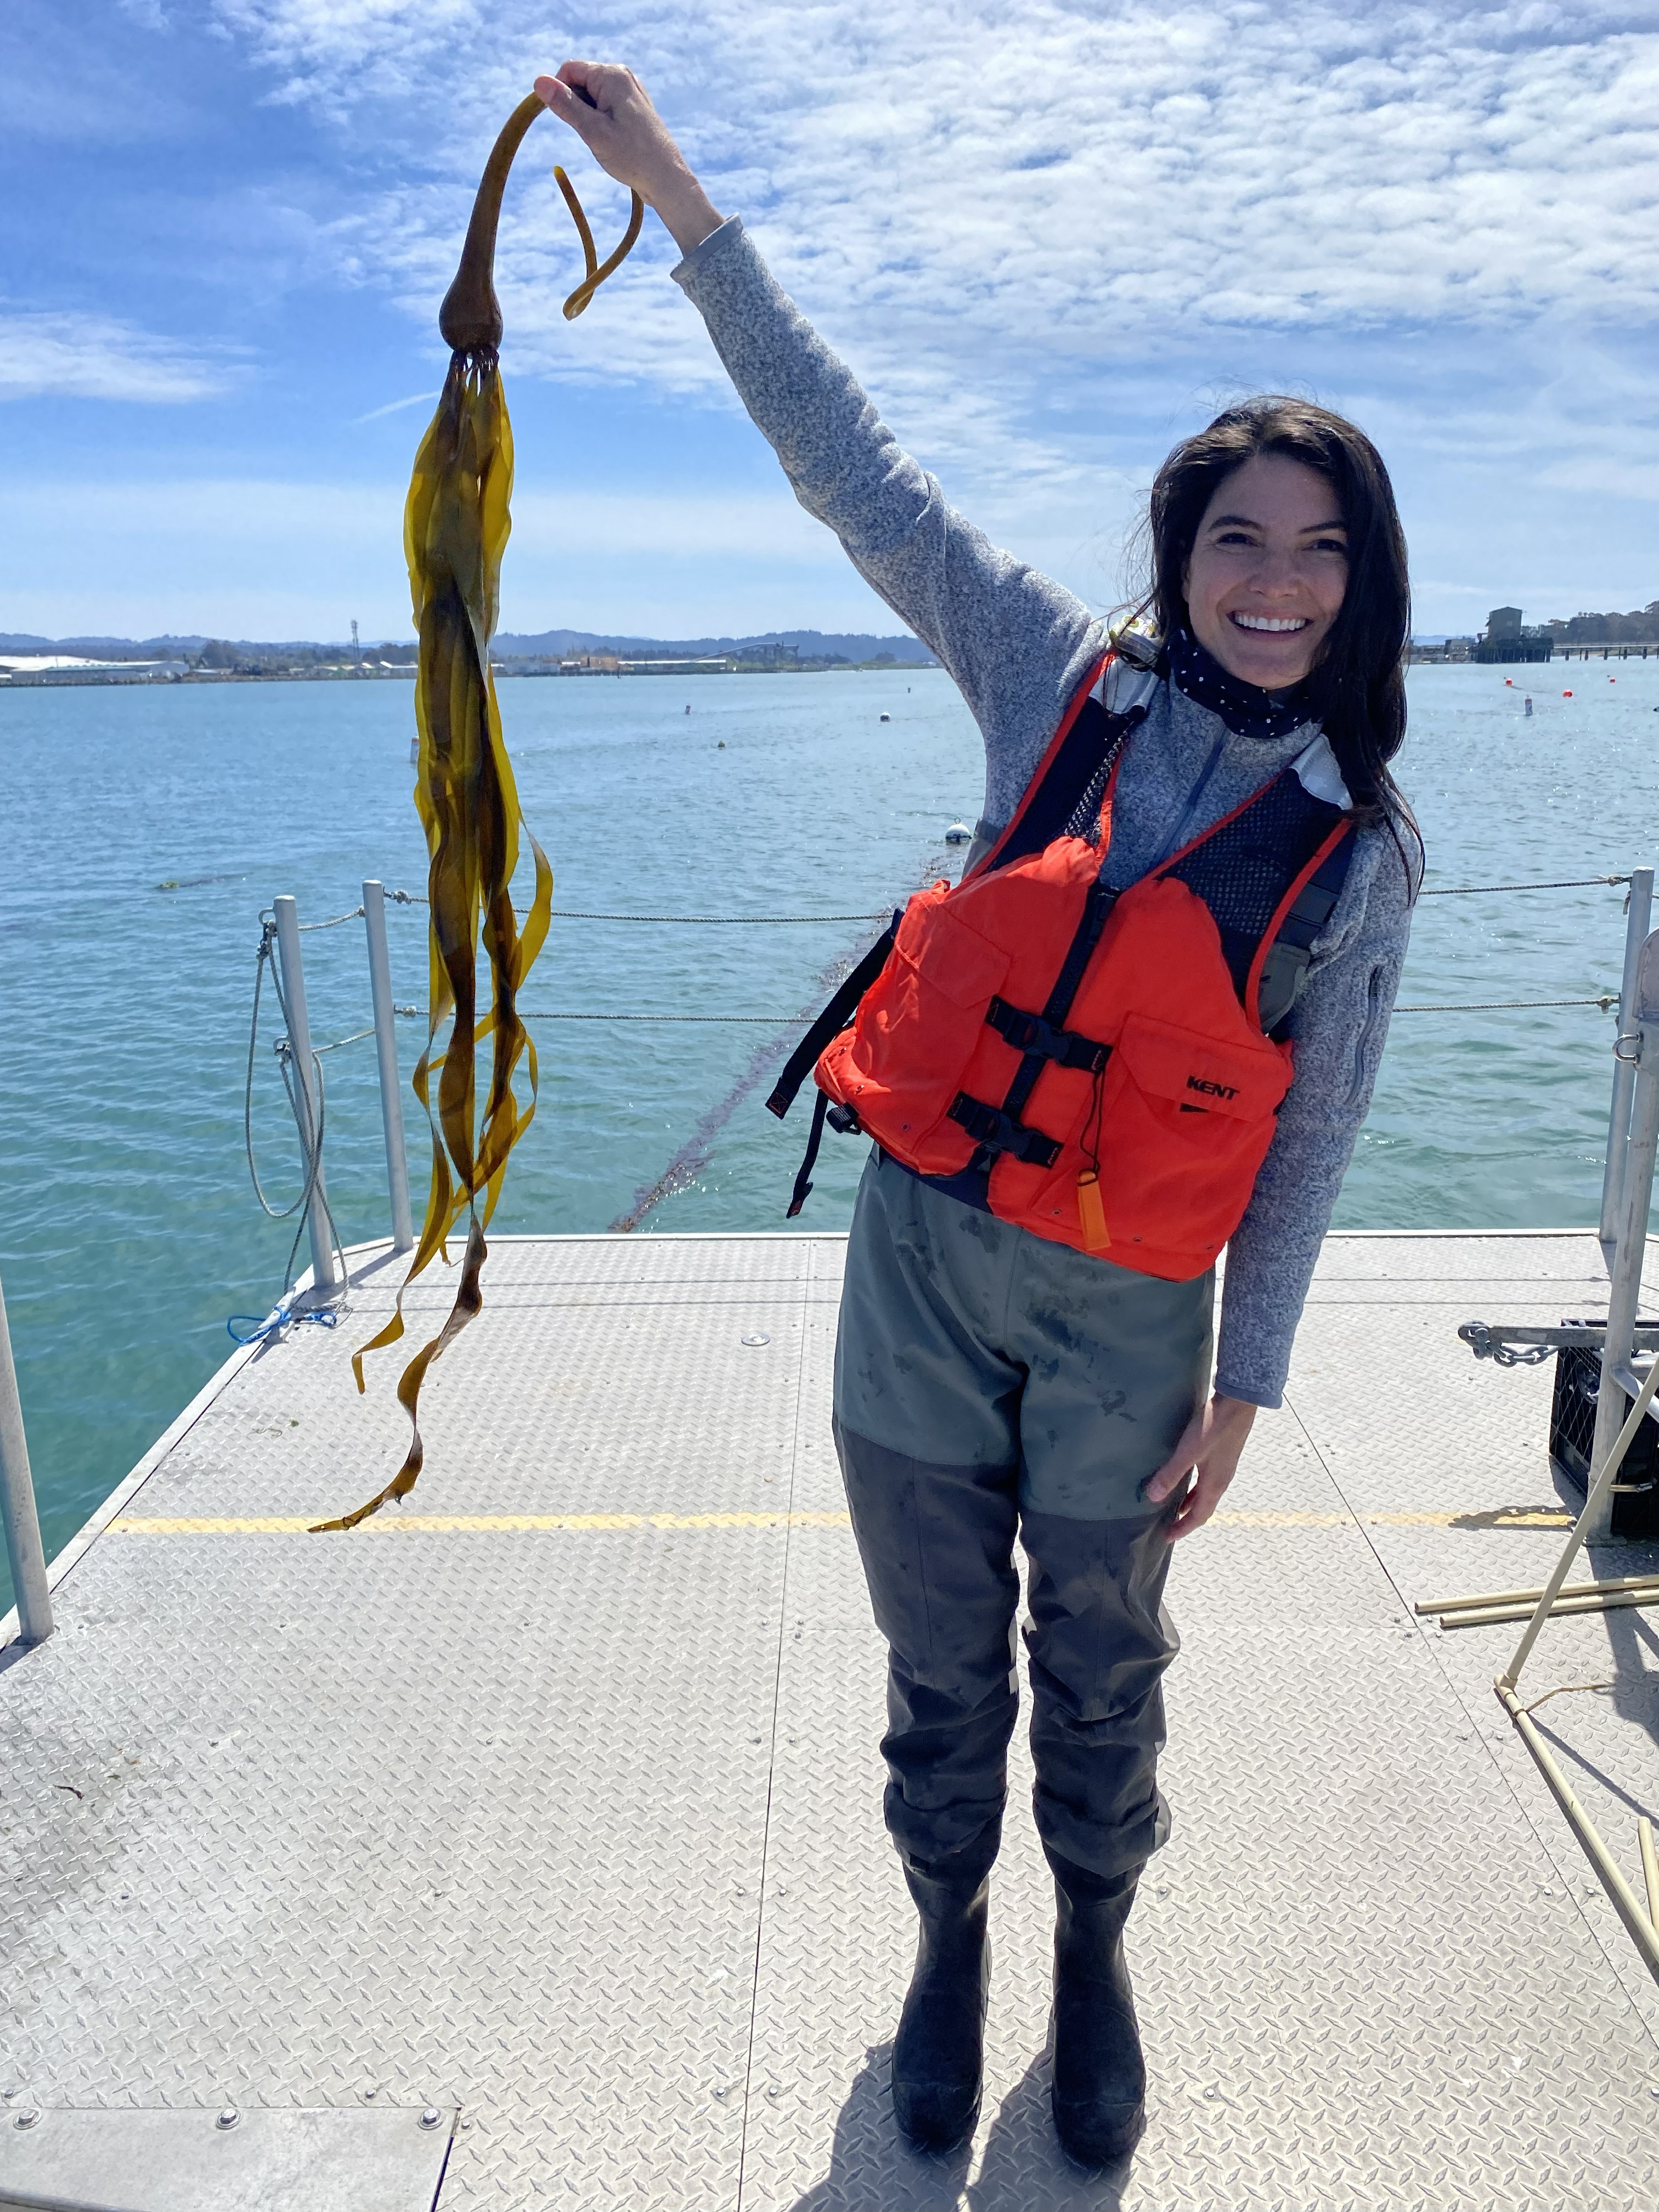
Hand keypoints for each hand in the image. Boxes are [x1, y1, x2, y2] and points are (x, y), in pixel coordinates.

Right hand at [534, 62, 723, 258]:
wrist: (667, 178)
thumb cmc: (631, 156)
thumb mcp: (592, 131)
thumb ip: (565, 105)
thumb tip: (538, 81)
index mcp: (611, 74)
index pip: (569, 70)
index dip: (559, 93)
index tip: (567, 121)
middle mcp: (622, 74)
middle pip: (580, 81)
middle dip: (576, 106)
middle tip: (592, 135)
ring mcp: (630, 89)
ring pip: (592, 96)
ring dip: (588, 117)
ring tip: (606, 139)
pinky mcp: (633, 105)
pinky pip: (605, 105)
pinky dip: (601, 121)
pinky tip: (614, 140)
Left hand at [1144, 1393, 1257, 1540]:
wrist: (1238, 1403)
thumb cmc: (1213, 1427)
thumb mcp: (1188, 1452)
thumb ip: (1170, 1474)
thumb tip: (1152, 1498)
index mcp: (1214, 1484)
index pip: (1199, 1516)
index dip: (1183, 1528)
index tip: (1167, 1537)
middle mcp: (1222, 1479)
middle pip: (1204, 1507)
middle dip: (1187, 1518)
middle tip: (1170, 1525)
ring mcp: (1224, 1467)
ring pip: (1206, 1492)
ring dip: (1191, 1501)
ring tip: (1175, 1504)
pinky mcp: (1223, 1453)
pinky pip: (1207, 1479)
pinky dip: (1195, 1486)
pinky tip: (1187, 1475)